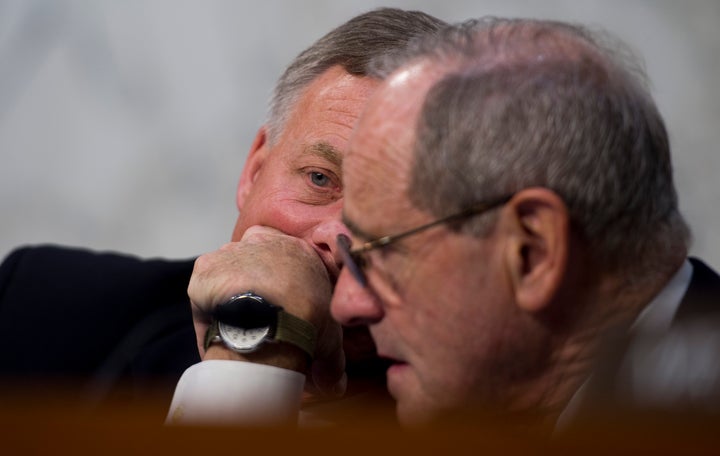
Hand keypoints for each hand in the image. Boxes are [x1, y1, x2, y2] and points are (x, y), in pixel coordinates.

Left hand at [188, 225, 345, 396]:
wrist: (268, 319)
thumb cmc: (307, 319)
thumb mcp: (331, 338)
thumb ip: (332, 357)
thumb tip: (334, 384)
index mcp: (296, 248)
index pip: (287, 260)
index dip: (285, 286)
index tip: (285, 310)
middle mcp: (262, 240)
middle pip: (255, 265)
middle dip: (256, 288)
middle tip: (261, 321)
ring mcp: (230, 251)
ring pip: (228, 278)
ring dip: (230, 299)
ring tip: (238, 332)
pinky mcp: (204, 268)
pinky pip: (204, 295)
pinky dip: (209, 314)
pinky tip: (220, 335)